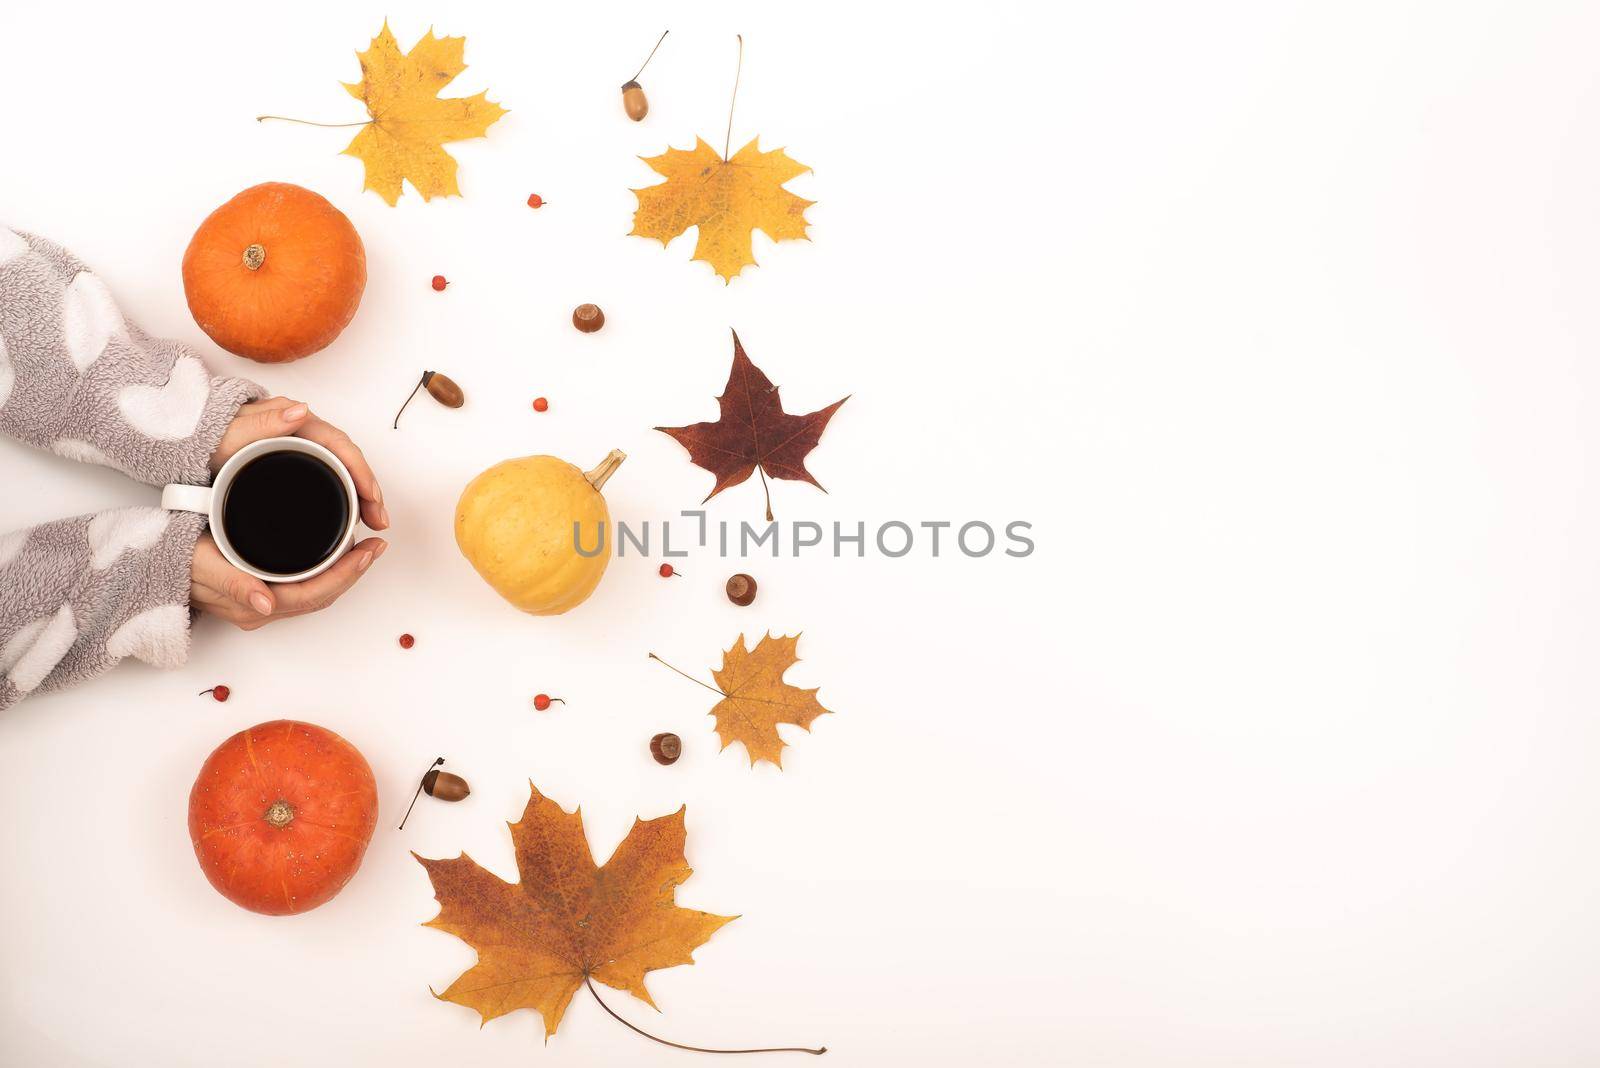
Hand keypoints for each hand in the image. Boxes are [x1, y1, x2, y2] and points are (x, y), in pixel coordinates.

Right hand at [191, 532, 387, 629]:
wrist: (147, 566)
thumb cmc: (174, 562)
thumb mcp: (202, 566)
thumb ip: (234, 584)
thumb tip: (267, 603)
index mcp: (255, 606)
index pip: (315, 594)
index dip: (347, 574)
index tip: (369, 550)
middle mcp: (262, 609)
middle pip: (323, 595)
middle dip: (354, 572)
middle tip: (377, 544)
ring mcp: (261, 603)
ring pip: (315, 593)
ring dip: (343, 572)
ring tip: (364, 547)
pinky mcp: (259, 591)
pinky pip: (303, 586)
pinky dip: (325, 571)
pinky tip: (334, 553)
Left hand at [211, 397, 388, 530]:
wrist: (184, 442)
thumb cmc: (204, 439)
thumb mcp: (229, 433)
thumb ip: (262, 423)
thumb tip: (302, 413)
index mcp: (293, 420)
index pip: (341, 446)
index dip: (362, 473)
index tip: (372, 500)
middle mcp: (301, 429)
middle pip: (349, 459)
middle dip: (370, 490)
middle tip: (379, 520)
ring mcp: (299, 445)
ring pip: (342, 468)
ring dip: (361, 494)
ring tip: (371, 520)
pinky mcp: (294, 460)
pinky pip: (330, 474)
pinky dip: (345, 493)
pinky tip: (350, 511)